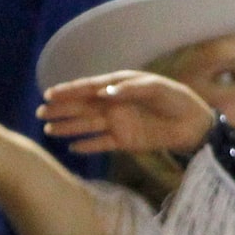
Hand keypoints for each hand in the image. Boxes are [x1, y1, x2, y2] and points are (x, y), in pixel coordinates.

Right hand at [38, 71, 216, 157]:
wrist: (194, 125)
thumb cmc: (177, 100)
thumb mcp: (157, 89)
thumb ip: (130, 89)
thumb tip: (103, 93)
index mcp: (120, 86)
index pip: (90, 88)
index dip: (70, 91)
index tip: (50, 94)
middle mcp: (114, 104)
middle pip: (83, 107)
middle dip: (62, 109)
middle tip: (40, 112)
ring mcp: (117, 123)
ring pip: (87, 125)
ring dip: (68, 127)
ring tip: (49, 129)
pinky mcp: (123, 141)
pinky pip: (100, 143)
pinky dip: (87, 146)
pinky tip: (72, 148)